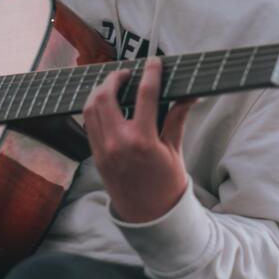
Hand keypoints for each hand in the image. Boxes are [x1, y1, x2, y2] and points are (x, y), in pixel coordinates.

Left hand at [83, 56, 195, 222]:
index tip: (154, 62)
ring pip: (91, 107)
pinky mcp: (96, 155)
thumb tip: (190, 96)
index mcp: (142, 141)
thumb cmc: (166, 184)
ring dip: (100, 90)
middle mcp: (118, 142)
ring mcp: (103, 149)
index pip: (145, 95)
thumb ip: (177, 118)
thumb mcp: (175, 150)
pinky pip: (88, 123)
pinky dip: (94, 108)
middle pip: (106, 96)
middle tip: (128, 73)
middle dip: (115, 78)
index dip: (150, 74)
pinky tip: (107, 104)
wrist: (149, 216)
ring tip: (115, 85)